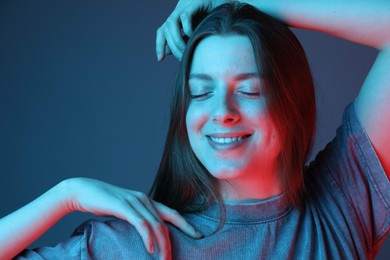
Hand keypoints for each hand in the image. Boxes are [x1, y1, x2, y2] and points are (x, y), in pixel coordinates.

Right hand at [64, 177, 201, 259]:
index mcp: (147, 200)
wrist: (83, 190)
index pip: (172, 213)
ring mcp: (135, 201)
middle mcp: (144, 199)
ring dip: (162, 245)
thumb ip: (137, 218)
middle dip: (171, 244)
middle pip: (165, 224)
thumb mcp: (125, 211)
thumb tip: (146, 233)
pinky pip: (141, 224)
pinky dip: (148, 238)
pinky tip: (150, 250)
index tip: (199, 236)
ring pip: (156, 225)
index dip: (187, 225)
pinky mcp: (124, 206)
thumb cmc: (103, 203)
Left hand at [156, 0, 230, 60]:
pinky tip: (194, 36)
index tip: (160, 59)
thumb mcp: (197, 33)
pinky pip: (184, 15)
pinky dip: (187, 28)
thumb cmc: (215, 20)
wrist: (230, 5)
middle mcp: (179, 12)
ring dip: (176, 40)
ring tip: (186, 49)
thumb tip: (168, 51)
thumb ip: (183, 40)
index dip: (159, 44)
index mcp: (178, 19)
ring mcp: (186, 6)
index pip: (162, 31)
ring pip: (171, 23)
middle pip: (165, 30)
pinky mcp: (196, 2)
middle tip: (182, 57)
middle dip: (172, 47)